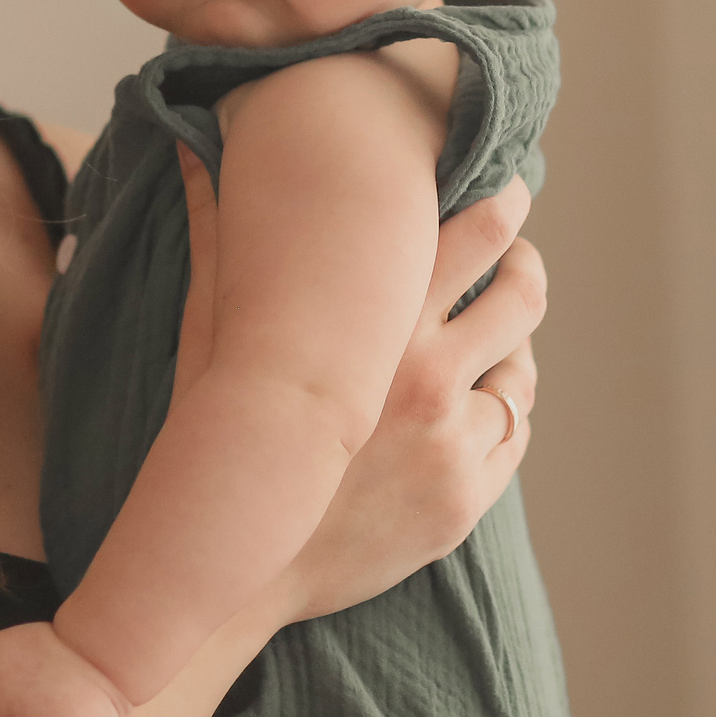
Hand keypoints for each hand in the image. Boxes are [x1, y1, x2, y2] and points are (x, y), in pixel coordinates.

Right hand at [174, 145, 545, 624]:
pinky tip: (467, 408)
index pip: (477, 234)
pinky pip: (511, 434)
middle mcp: (423, 377)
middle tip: (513, 262)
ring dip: (510, 350)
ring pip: (521, 371)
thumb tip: (193, 147)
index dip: (502, 203)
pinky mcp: (464, 498)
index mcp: (374, 324)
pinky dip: (498, 414)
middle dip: (523, 268)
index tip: (504, 191)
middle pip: (520, 295)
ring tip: (483, 344)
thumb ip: (219, 237)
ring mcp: (450, 444)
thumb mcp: (212, 333)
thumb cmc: (220, 437)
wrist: (234, 569)